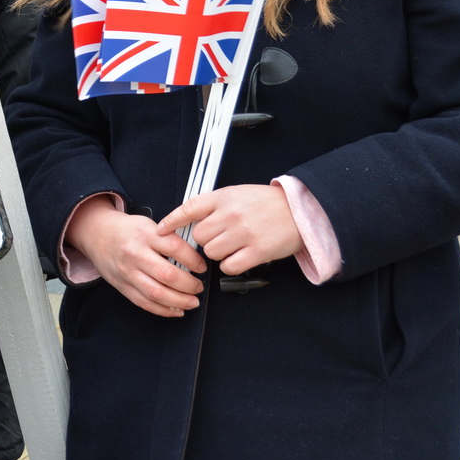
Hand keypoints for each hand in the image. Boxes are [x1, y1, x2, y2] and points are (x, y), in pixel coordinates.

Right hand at [68, 195, 205, 316]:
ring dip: (179, 301)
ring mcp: (127, 272)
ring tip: (192, 302)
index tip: (202, 267)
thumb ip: (169, 238)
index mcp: (145, 234)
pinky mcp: (122, 286)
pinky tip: (176, 310)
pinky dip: (163, 310)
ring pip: (156, 293)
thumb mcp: (148, 224)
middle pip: (167, 275)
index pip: (175, 248)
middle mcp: (135, 254)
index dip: (194, 260)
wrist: (96, 234)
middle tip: (199, 287)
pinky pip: (144, 303)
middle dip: (189, 285)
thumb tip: (195, 256)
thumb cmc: (127, 230)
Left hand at [157, 185, 302, 276]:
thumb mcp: (236, 194)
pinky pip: (228, 266)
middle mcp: (231, 214)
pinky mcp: (257, 251)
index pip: (189, 208)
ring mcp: (244, 233)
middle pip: (198, 237)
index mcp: (224, 197)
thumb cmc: (266, 203)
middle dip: (205, 240)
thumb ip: (213, 205)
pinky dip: (230, 265)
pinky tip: (240, 257)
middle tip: (220, 237)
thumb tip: (189, 221)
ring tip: (233, 246)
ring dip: (217, 254)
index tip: (160, 230)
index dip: (171, 221)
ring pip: (211, 253)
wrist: (299, 210)